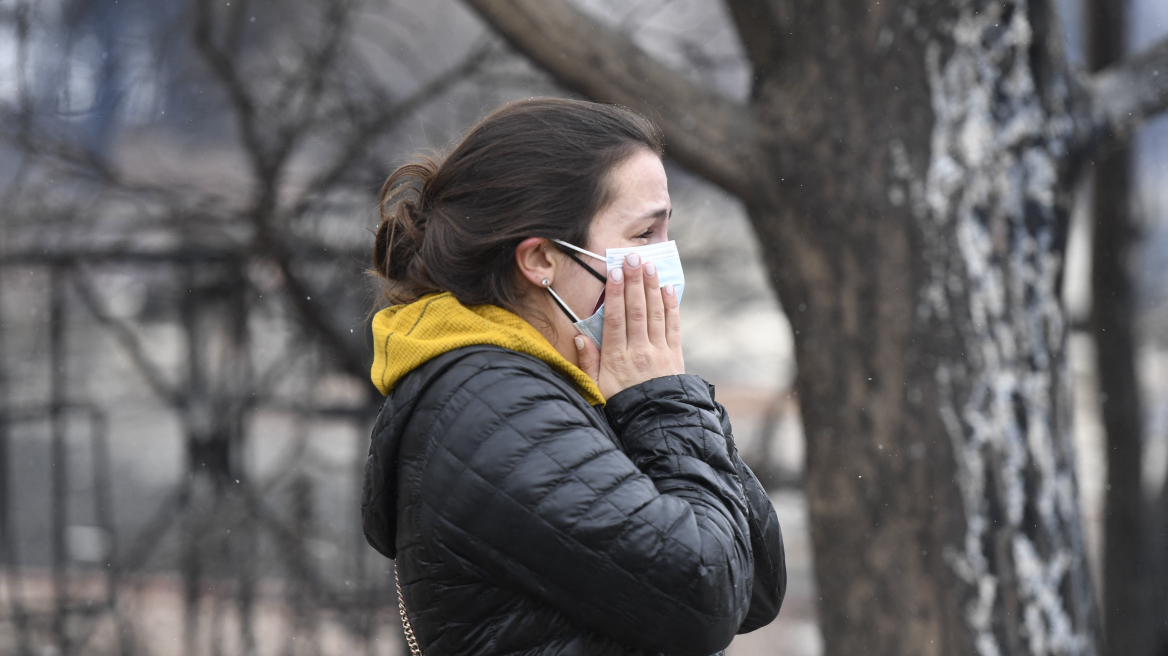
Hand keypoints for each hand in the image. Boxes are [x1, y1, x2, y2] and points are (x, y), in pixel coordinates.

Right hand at [575, 252, 683, 398]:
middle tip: (633, 257)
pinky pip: (673, 325)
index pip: (616, 319)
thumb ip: (587, 362)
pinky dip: (671, 306)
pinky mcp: (674, 354)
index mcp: (617, 358)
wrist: (655, 422)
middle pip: (636, 310)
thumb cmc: (621, 405)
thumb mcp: (596, 388)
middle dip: (635, 282)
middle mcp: (639, 351)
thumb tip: (579, 337)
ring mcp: (659, 352)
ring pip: (655, 313)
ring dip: (651, 287)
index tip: (615, 272)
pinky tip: (666, 289)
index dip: (616, 294)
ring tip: (649, 265)